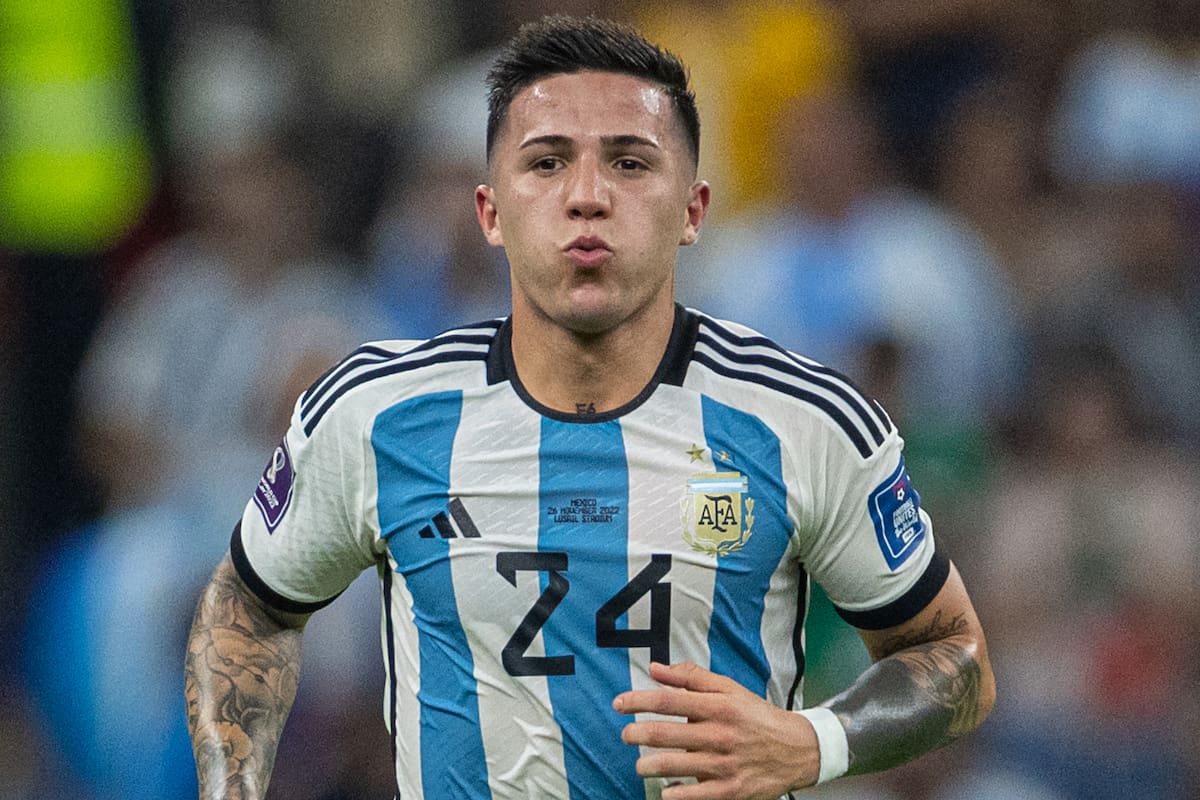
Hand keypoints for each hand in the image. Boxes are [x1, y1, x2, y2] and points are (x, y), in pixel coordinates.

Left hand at [612, 661, 820, 798]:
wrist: (798, 749)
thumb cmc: (757, 717)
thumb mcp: (729, 689)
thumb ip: (691, 678)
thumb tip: (656, 669)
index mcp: (718, 706)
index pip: (669, 701)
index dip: (638, 700)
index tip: (619, 703)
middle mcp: (719, 734)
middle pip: (667, 734)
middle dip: (638, 734)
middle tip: (626, 735)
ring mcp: (724, 764)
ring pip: (676, 765)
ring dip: (649, 766)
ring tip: (640, 765)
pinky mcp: (731, 790)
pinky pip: (696, 795)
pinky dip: (676, 795)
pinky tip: (665, 791)